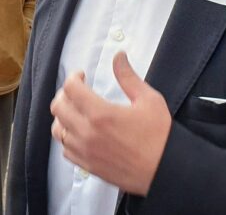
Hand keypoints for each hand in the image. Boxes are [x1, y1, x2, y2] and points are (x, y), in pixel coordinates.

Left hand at [50, 52, 170, 195]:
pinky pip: (65, 150)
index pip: (70, 88)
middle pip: (58, 107)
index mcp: (100, 114)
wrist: (167, 170)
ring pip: (58, 130)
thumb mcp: (148, 100)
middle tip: (78, 91)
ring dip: (64, 117)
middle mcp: (87, 133)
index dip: (74, 77)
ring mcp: (85, 151)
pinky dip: (68, 138)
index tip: (82, 75)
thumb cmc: (160, 136)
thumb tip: (118, 56)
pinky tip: (80, 133)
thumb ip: (128, 76)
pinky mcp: (88, 166)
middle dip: (65, 94)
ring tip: (77, 112)